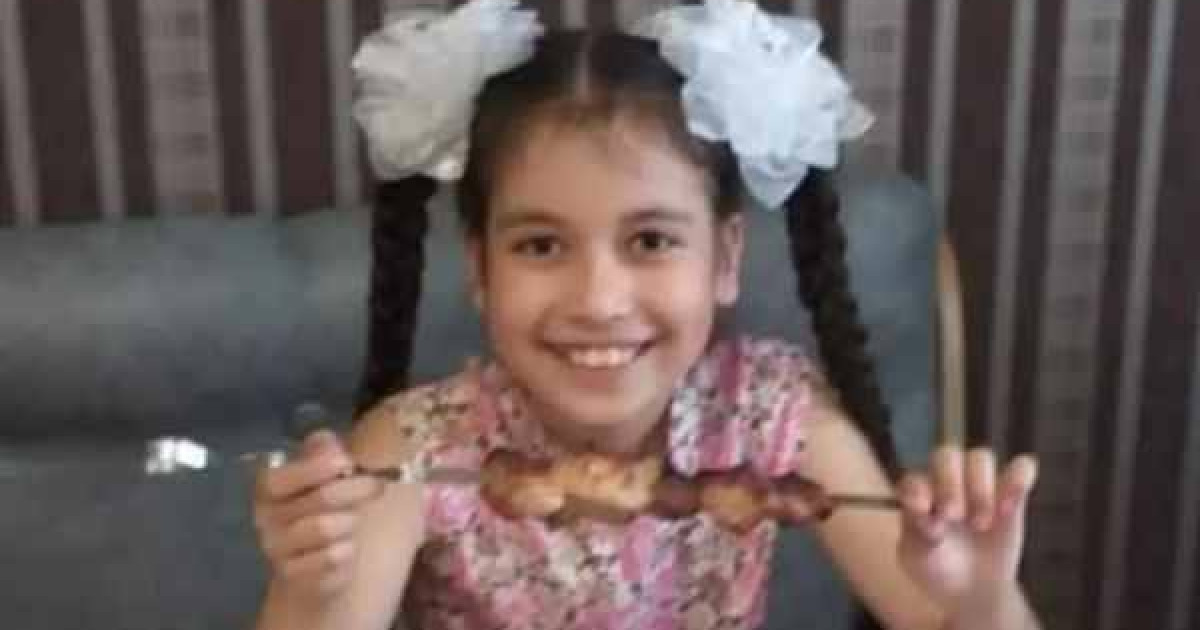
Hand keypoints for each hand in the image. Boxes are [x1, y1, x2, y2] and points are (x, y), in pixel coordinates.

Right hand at [253, 430, 384, 598]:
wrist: (307, 561)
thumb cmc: (316, 508)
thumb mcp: (319, 472)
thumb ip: (322, 451)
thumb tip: (330, 444)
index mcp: (268, 488)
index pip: (283, 477)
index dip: (317, 467)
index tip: (347, 462)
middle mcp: (266, 520)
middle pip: (321, 498)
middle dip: (357, 489)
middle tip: (376, 486)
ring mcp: (278, 551)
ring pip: (329, 529)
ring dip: (351, 522)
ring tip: (351, 521)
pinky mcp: (297, 577)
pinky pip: (335, 559)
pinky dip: (349, 550)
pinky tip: (345, 547)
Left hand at [897, 446, 1037, 611]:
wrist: (972, 587)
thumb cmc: (937, 567)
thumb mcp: (919, 559)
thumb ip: (917, 535)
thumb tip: (923, 512)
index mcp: (917, 492)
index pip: (914, 478)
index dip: (918, 491)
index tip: (924, 511)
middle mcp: (946, 479)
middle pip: (947, 456)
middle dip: (949, 483)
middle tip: (955, 516)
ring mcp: (979, 482)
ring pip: (980, 457)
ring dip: (980, 487)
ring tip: (981, 524)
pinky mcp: (1012, 492)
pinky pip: (1022, 467)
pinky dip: (1019, 479)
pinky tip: (1009, 508)